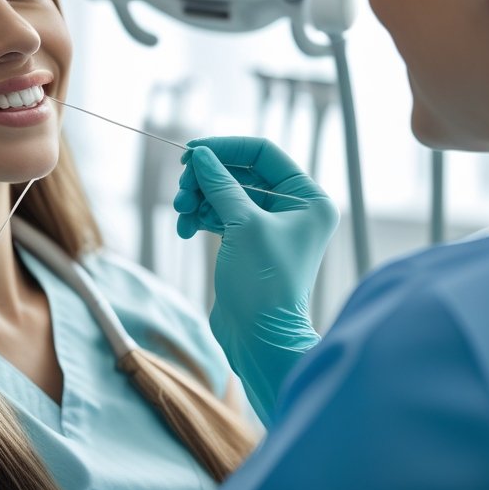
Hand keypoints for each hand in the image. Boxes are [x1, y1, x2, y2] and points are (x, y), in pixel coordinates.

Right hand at [175, 137, 338, 423]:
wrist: (259, 341)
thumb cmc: (264, 284)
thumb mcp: (243, 225)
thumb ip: (220, 184)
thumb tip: (200, 155)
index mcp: (308, 198)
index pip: (263, 153)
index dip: (225, 148)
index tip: (189, 153)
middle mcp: (294, 208)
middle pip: (241, 172)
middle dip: (206, 178)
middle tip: (180, 192)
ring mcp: (270, 226)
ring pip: (226, 194)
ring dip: (199, 198)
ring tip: (180, 213)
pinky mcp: (249, 243)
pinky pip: (221, 215)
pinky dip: (201, 216)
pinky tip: (186, 229)